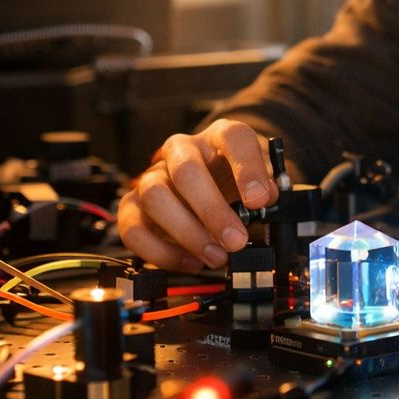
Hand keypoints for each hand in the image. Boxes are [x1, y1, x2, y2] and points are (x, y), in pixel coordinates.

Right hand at [117, 119, 277, 270]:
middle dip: (212, 210)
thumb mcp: (254, 184)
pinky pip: (134, 228)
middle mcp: (182, 151)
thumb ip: (264, 190)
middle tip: (235, 240)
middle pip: (186, 170)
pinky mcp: (132, 206)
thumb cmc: (231, 184)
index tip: (260, 200)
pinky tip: (191, 261)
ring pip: (155, 195)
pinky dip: (162, 252)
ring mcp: (153, 176)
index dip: (247, 168)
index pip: (232, 137)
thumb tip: (266, 200)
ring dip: (187, 233)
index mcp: (217, 138)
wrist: (205, 190)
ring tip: (216, 256)